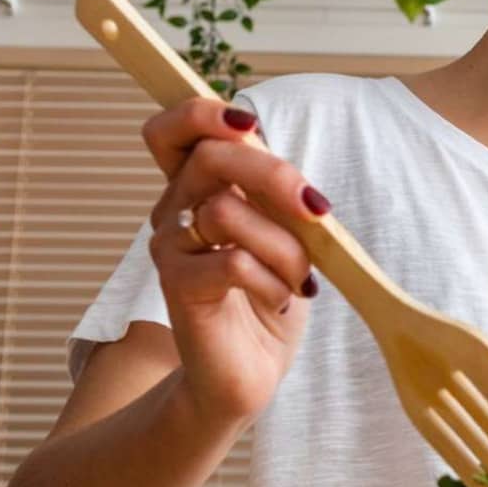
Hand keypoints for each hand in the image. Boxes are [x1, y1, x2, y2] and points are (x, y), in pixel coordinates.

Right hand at [141, 99, 328, 426]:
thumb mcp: (284, 237)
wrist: (246, 373)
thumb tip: (294, 174)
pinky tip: (280, 299)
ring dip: (285, 245)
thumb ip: (276, 198)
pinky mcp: (178, 288)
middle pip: (211, 155)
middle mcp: (174, 212)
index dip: (203, 114)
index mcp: (197, 191)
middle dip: (275, 175)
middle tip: (316, 212)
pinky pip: (234, 262)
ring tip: (298, 279)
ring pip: (228, 210)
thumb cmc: (268, 298)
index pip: (172, 131)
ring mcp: (171, 249)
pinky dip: (273, 281)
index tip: (249, 125)